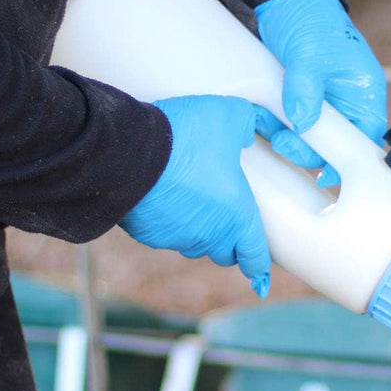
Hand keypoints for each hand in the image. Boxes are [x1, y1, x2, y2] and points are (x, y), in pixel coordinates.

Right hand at [119, 96, 271, 297]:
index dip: (260, 265)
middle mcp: (208, 235)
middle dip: (229, 241)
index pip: (255, 255)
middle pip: (224, 252)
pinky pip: (164, 233)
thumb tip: (248, 132)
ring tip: (194, 202)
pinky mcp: (147, 233)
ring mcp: (175, 237)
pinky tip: (165, 198)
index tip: (261, 274)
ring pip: (193, 243)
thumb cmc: (186, 137)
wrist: (129, 150)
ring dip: (198, 230)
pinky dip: (168, 222)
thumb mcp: (231, 116)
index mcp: (236, 217)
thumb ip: (248, 125)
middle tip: (228, 219)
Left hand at [255, 0, 386, 186]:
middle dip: (304, 146)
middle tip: (282, 139)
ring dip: (283, 134)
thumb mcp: (311, 55)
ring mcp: (318, 103)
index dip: (346, 161)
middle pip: (330, 146)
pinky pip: (286, 123)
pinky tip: (258, 114)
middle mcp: (344, 104)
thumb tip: (302, 123)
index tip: (325, 175)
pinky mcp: (295, 100)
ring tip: (262, 119)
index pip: (363, 141)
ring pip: (304, 137)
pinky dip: (271, 123)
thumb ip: (307, 90)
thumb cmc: (313, 20)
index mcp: (362, 95)